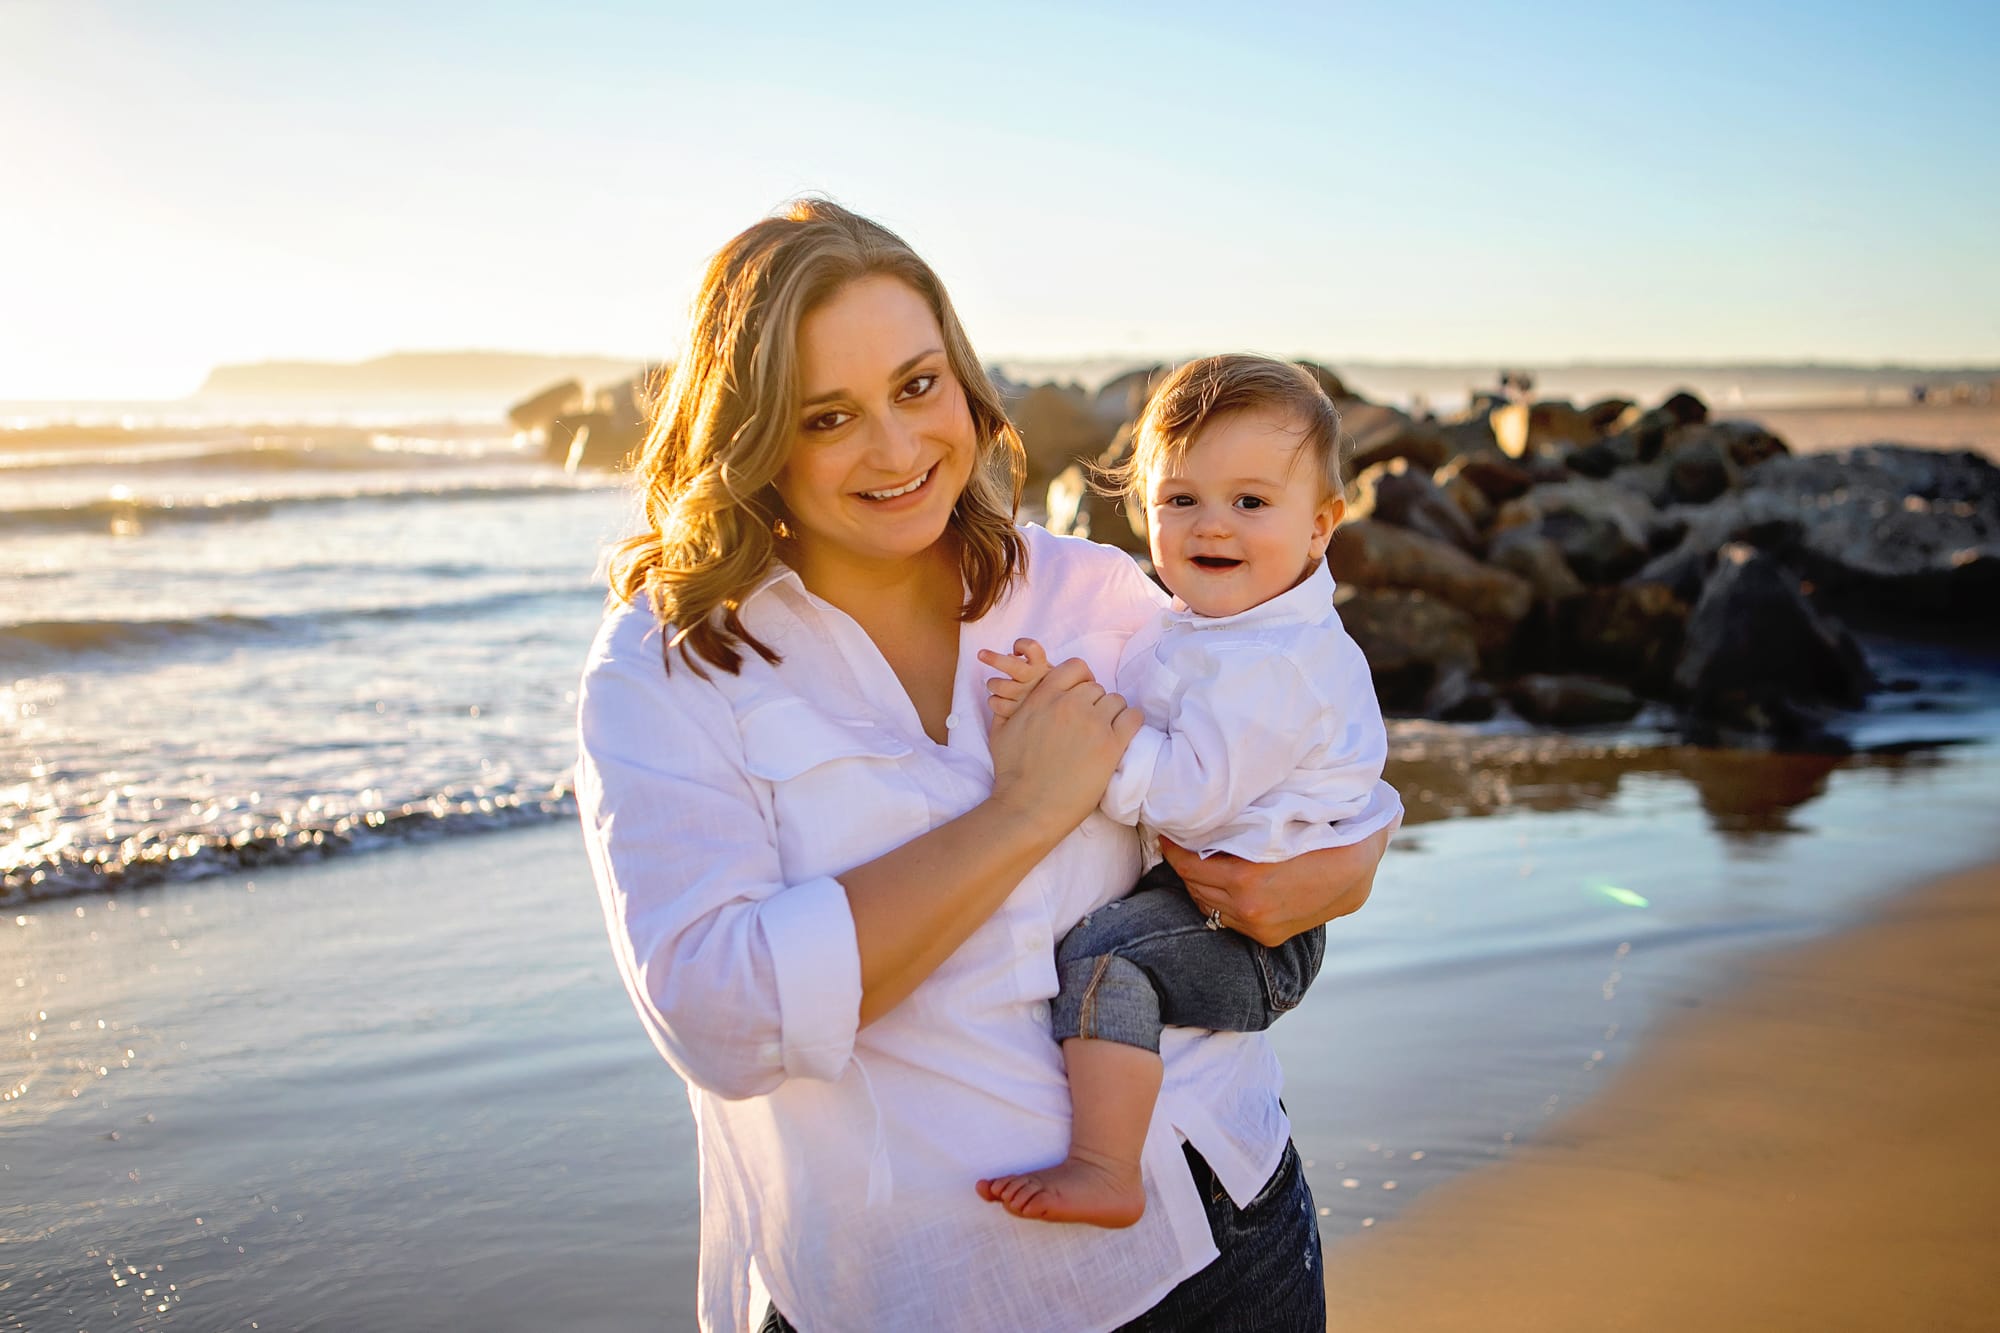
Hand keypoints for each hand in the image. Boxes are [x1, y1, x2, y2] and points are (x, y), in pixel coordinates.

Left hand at [977, 638, 1051, 722]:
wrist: (1056, 714)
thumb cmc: (1043, 689)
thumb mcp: (1042, 672)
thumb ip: (1029, 662)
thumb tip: (1009, 655)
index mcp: (1041, 667)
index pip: (1032, 648)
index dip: (1021, 645)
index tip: (1015, 649)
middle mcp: (1034, 680)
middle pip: (1011, 666)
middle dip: (994, 658)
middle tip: (981, 654)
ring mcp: (1026, 697)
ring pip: (998, 685)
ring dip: (992, 684)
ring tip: (996, 685)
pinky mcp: (1018, 712)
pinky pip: (996, 704)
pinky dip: (994, 701)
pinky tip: (1000, 700)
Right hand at [987, 655, 1142, 840]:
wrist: (1028, 808)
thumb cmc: (1011, 774)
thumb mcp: (1000, 732)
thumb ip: (1006, 707)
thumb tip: (1005, 696)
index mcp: (1044, 697)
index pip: (1075, 667)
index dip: (1081, 681)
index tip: (1079, 698)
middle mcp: (1070, 705)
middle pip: (1096, 688)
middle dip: (1093, 704)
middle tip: (1087, 726)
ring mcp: (1093, 724)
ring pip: (1116, 701)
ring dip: (1112, 715)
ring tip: (1102, 735)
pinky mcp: (1111, 746)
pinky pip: (1133, 718)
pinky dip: (1130, 724)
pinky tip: (1121, 737)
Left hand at [1158, 824, 1390, 947]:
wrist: (1360, 867)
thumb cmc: (1320, 833)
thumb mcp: (1277, 824)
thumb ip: (1243, 826)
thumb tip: (1212, 812)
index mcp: (1246, 878)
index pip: (1189, 865)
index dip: (1174, 848)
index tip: (1167, 833)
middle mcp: (1248, 907)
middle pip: (1194, 886)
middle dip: (1183, 864)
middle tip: (1177, 844)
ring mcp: (1258, 926)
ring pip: (1207, 905)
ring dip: (1198, 885)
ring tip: (1195, 863)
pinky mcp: (1267, 936)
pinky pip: (1226, 919)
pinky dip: (1218, 901)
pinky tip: (1218, 884)